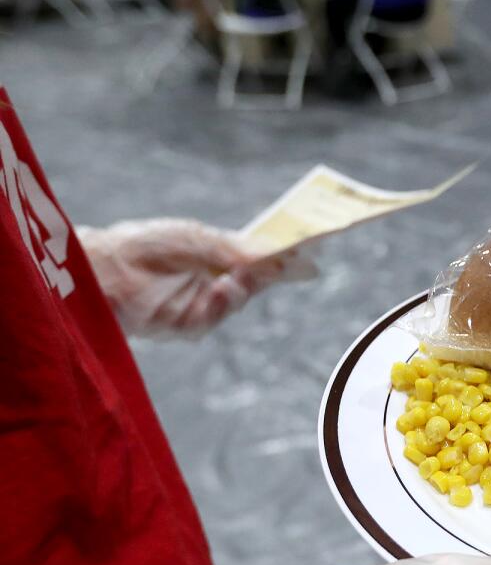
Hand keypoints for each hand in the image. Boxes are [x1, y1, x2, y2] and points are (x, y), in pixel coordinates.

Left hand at [78, 218, 315, 334]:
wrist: (103, 267)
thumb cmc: (145, 244)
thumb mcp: (198, 238)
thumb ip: (238, 248)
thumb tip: (280, 252)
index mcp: (219, 256)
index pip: (261, 257)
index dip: (286, 255)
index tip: (313, 248)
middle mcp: (213, 281)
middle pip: (256, 281)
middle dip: (273, 273)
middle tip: (290, 263)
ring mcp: (200, 304)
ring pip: (238, 302)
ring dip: (243, 289)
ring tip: (238, 276)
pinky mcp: (186, 326)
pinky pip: (213, 319)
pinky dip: (219, 305)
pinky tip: (218, 290)